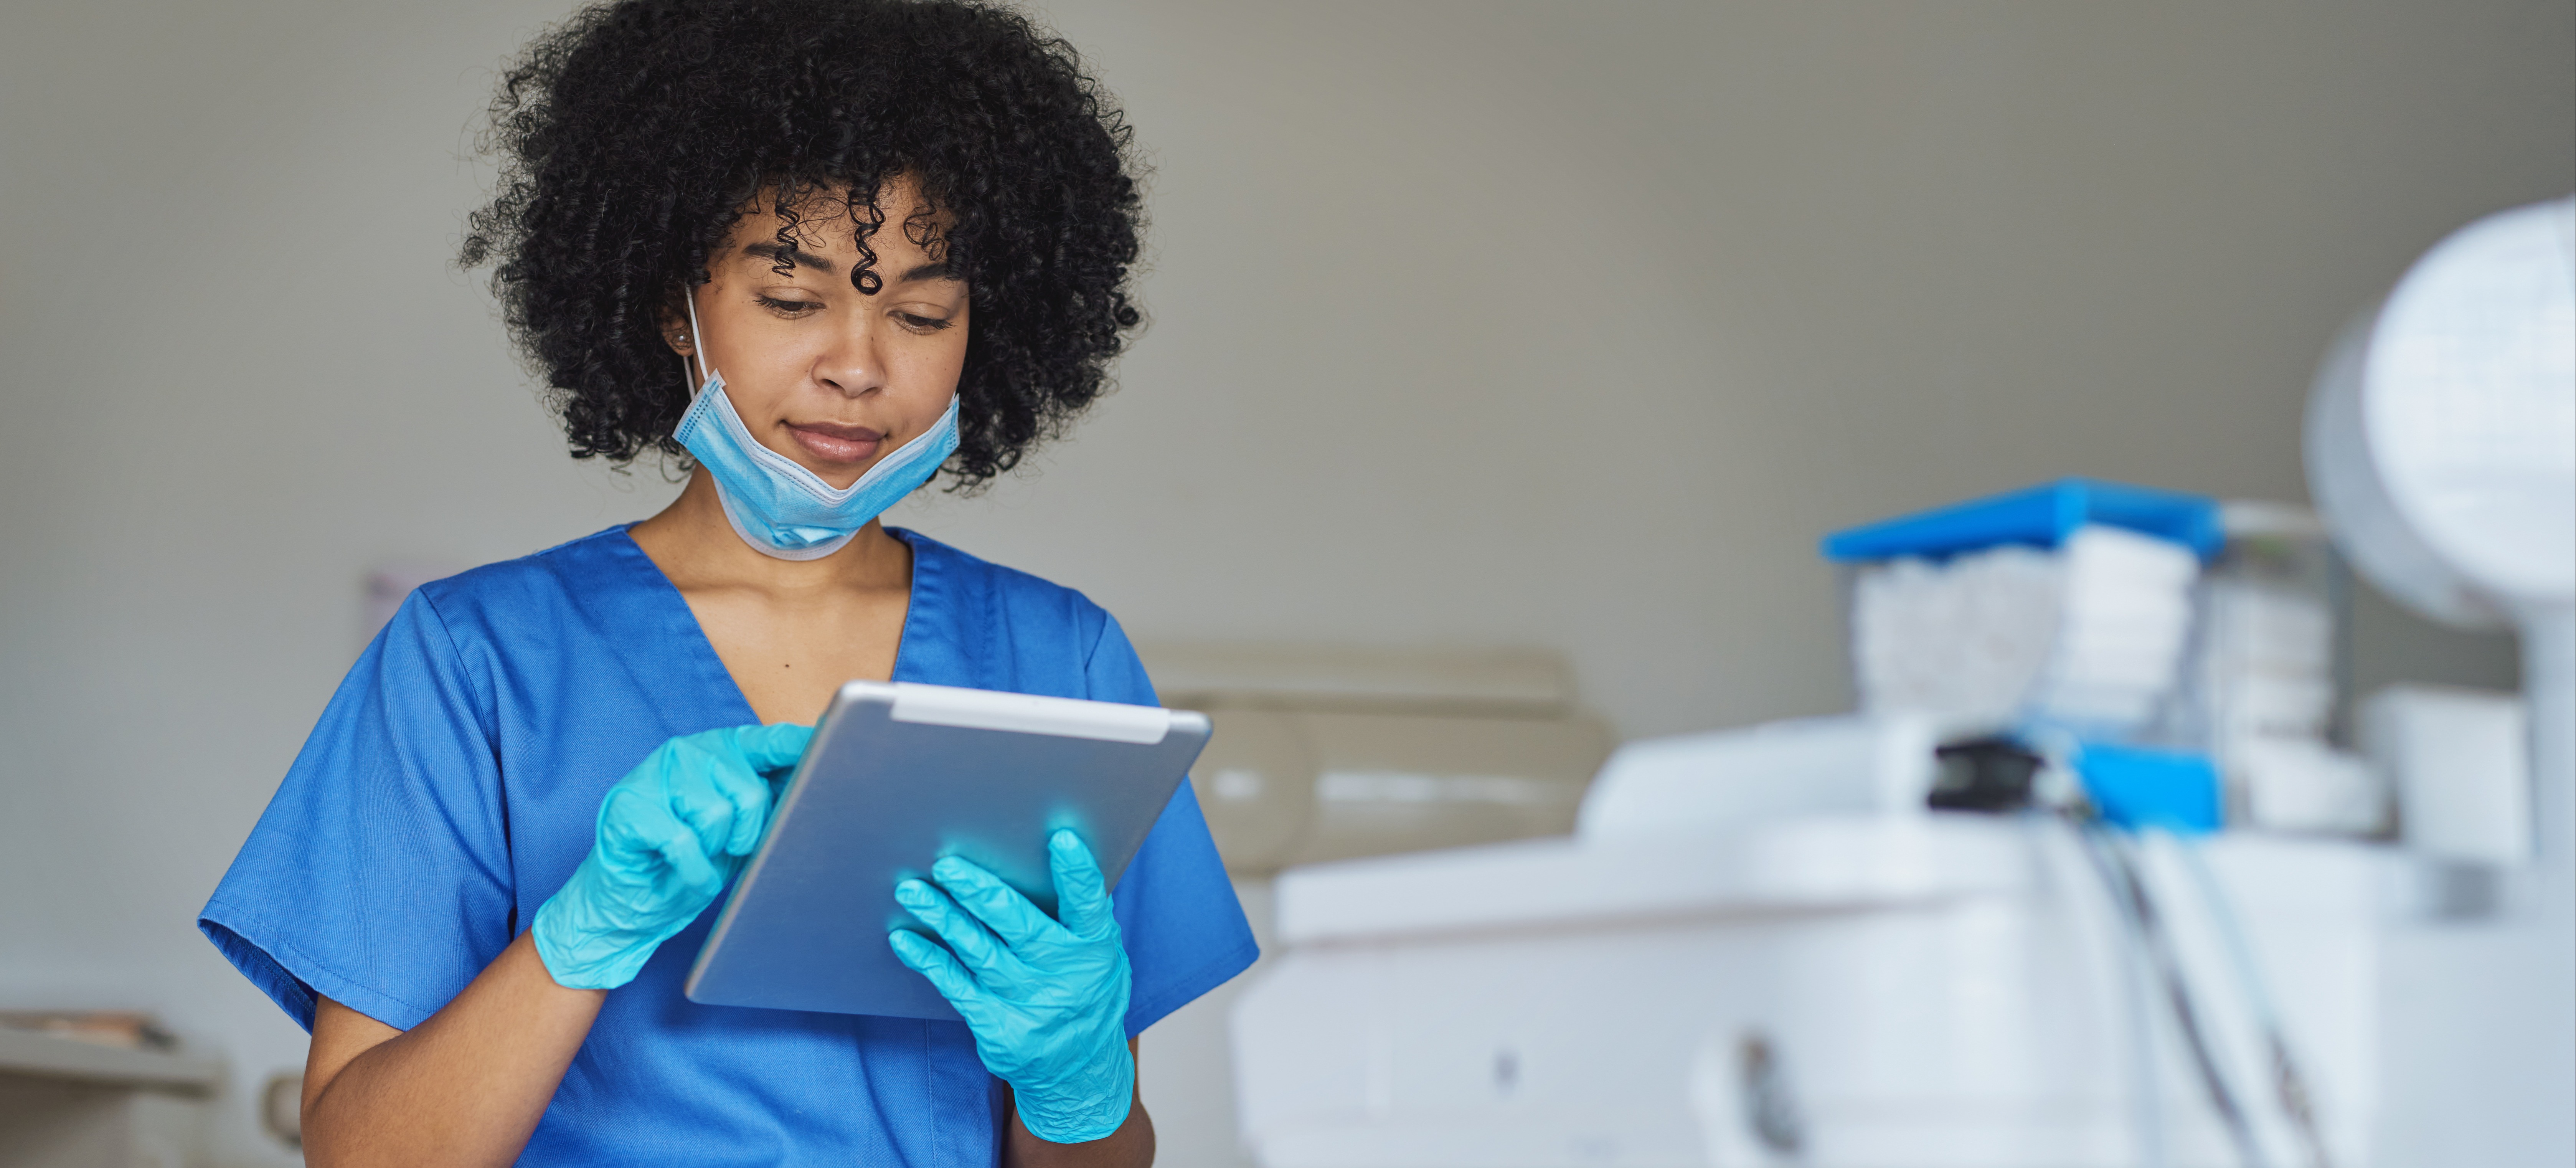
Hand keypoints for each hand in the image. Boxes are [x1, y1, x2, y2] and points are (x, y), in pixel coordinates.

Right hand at [531, 723, 811, 989]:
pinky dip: (690, 870)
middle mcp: (689, 753)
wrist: (629, 903)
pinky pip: (682, 840)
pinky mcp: (629, 807)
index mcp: (721, 751)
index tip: (832, 741)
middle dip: (749, 832)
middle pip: (751, 790)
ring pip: (717, 814)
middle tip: (725, 848)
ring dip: (714, 851)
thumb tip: (822, 788)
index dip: (802, 746)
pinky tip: (680, 872)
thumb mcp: (743, 832)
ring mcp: (654, 775)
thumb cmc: (692, 862)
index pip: (770, 741)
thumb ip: (775, 802)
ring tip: (698, 855)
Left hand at [890, 831, 1134, 1143]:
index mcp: (1096, 949)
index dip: (1077, 873)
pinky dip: (929, 960)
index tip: (1061, 839)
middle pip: (1019, 926)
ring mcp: (1029, 1004)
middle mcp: (1064, 975)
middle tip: (948, 865)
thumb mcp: (1100, 955)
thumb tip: (1055, 854)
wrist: (1078, 1069)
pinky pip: (956, 986)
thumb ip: (1081, 917)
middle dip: (981, 893)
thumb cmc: (1085, 991)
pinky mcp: (998, 1027)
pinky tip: (904, 938)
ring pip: (979, 952)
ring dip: (943, 918)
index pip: (1089, 906)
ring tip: (912, 891)